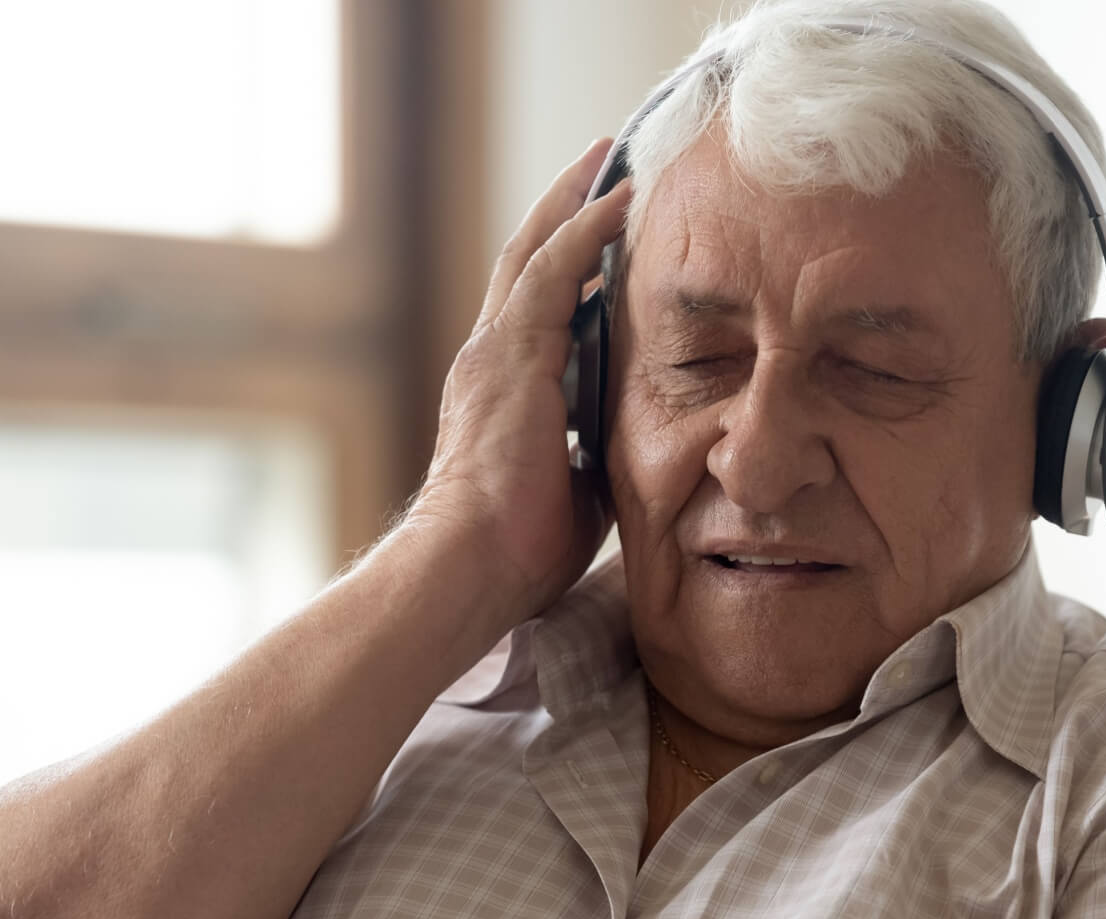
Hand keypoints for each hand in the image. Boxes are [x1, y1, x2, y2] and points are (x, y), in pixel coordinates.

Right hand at [405, 138, 630, 626]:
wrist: (470, 568)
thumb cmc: (517, 551)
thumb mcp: (577, 490)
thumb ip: (598, 453)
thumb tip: (636, 447)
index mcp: (504, 392)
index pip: (538, 310)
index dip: (569, 267)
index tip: (606, 233)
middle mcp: (490, 360)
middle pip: (528, 262)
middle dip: (566, 212)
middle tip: (606, 166)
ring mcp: (495, 353)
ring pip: (536, 253)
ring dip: (576, 204)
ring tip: (613, 162)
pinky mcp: (511, 356)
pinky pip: (553, 273)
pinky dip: (585, 232)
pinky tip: (620, 201)